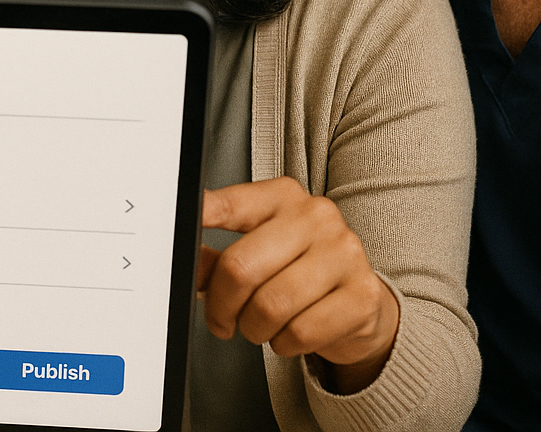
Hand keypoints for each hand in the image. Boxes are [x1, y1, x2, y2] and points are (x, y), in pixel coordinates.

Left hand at [196, 178, 398, 392]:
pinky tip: (290, 333)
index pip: (230, 205)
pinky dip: (284, 344)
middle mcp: (316, 217)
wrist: (359, 302)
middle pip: (241, 267)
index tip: (180, 232)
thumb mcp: (260, 251)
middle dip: (221, 305)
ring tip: (260, 325)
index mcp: (283, 197)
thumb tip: (185, 264)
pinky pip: (299, 332)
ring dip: (253, 329)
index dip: (199, 220)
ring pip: (269, 306)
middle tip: (222, 319)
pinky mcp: (361, 295)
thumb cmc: (300, 271)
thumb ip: (219, 256)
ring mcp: (344, 254)